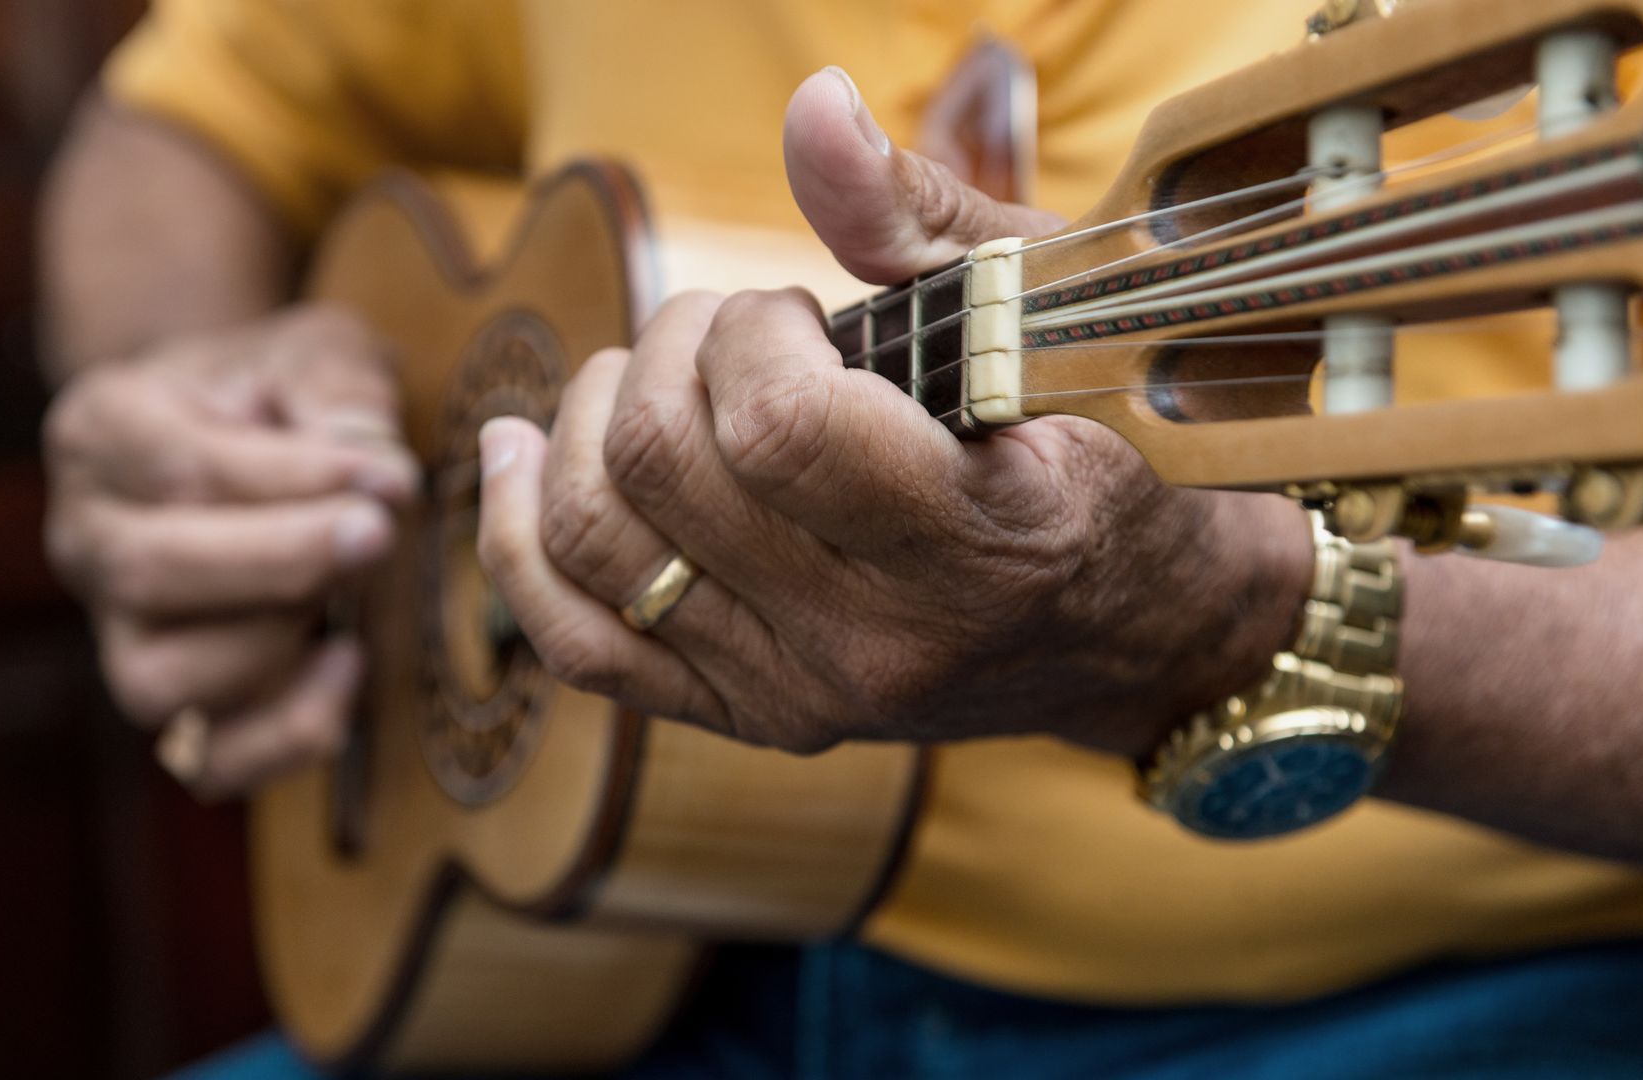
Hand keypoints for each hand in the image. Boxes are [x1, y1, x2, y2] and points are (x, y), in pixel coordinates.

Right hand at [45, 304, 418, 797]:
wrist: (241, 432)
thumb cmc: (280, 389)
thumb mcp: (311, 351)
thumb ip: (339, 391)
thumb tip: (377, 471)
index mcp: (100, 429)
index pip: (180, 468)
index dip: (293, 480)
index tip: (391, 475)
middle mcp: (84, 537)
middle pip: (152, 574)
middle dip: (282, 561)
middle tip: (379, 536)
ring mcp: (114, 630)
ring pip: (161, 681)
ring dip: (273, 642)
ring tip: (349, 587)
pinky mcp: (171, 700)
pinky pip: (209, 762)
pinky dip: (285, 732)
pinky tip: (348, 662)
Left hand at [476, 69, 1312, 756]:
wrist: (1129, 627)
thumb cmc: (1087, 445)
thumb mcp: (1037, 315)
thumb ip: (916, 214)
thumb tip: (807, 106)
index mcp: (982, 538)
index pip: (780, 428)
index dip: (751, 334)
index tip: (795, 316)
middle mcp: (880, 639)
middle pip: (666, 471)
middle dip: (670, 352)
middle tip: (728, 333)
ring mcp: (804, 695)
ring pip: (597, 546)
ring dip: (589, 420)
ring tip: (649, 378)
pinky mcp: (747, 718)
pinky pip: (578, 643)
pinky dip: (518, 538)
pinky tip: (513, 452)